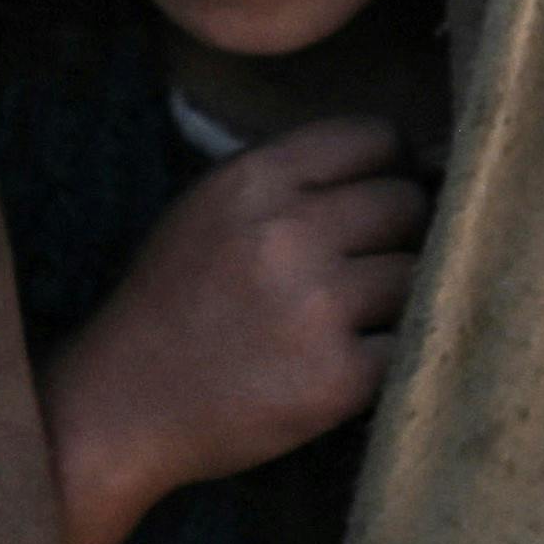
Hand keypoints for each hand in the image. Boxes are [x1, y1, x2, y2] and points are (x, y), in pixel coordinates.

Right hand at [38, 118, 426, 543]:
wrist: (126, 405)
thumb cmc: (174, 301)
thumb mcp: (210, 208)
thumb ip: (289, 178)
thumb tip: (402, 159)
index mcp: (253, 181)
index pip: (372, 138)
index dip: (387, 166)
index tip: (378, 193)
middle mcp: (288, 233)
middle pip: (405, 203)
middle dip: (397, 232)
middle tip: (366, 263)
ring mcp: (317, 307)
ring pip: (417, 272)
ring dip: (397, 295)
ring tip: (351, 316)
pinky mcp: (340, 378)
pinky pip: (410, 341)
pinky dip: (388, 353)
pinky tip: (346, 361)